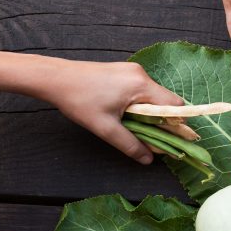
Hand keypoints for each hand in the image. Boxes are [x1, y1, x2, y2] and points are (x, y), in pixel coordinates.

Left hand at [46, 61, 183, 164]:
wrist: (54, 78)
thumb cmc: (78, 100)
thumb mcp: (105, 128)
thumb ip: (130, 144)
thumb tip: (148, 159)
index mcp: (141, 85)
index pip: (175, 105)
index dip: (177, 124)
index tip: (171, 140)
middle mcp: (141, 74)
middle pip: (166, 100)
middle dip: (163, 120)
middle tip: (152, 137)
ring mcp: (132, 71)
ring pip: (154, 96)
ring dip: (150, 113)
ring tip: (135, 126)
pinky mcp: (124, 71)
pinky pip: (142, 90)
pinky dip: (140, 104)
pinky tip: (126, 114)